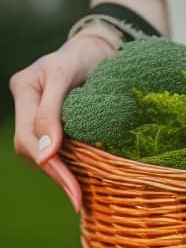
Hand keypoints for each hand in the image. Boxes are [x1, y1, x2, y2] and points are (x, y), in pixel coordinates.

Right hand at [9, 35, 115, 211]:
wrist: (100, 48)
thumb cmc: (84, 56)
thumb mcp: (66, 76)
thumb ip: (51, 112)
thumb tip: (44, 154)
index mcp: (25, 89)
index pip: (29, 135)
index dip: (49, 162)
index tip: (72, 186)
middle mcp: (28, 103)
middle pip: (31, 148)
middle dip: (56, 174)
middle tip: (78, 199)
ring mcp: (38, 113)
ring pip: (41, 151)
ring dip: (60, 173)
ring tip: (79, 193)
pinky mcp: (54, 120)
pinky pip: (54, 147)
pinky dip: (66, 164)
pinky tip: (79, 178)